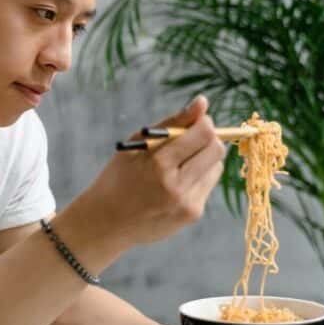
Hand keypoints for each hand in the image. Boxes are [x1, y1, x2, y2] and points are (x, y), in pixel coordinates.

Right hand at [80, 94, 226, 248]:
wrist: (107, 222)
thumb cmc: (119, 176)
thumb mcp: (137, 145)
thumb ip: (172, 123)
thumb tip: (203, 102)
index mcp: (158, 164)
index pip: (203, 134)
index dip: (204, 123)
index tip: (196, 122)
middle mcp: (176, 185)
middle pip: (216, 150)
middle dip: (209, 139)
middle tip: (193, 139)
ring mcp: (186, 203)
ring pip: (216, 168)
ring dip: (203, 159)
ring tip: (178, 164)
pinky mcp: (192, 214)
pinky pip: (207, 185)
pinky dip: (196, 178)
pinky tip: (174, 184)